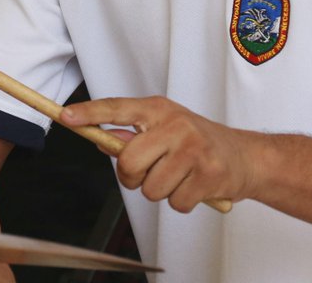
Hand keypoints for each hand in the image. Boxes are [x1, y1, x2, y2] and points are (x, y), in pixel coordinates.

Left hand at [62, 96, 254, 212]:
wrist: (245, 156)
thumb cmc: (198, 142)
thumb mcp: (165, 127)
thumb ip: (132, 134)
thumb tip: (100, 140)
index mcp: (159, 110)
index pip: (117, 108)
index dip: (89, 114)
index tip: (65, 117)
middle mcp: (175, 125)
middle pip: (128, 162)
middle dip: (133, 177)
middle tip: (149, 173)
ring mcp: (193, 149)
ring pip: (150, 188)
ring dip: (160, 191)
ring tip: (178, 177)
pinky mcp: (208, 175)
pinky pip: (174, 203)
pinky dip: (181, 202)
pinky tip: (193, 186)